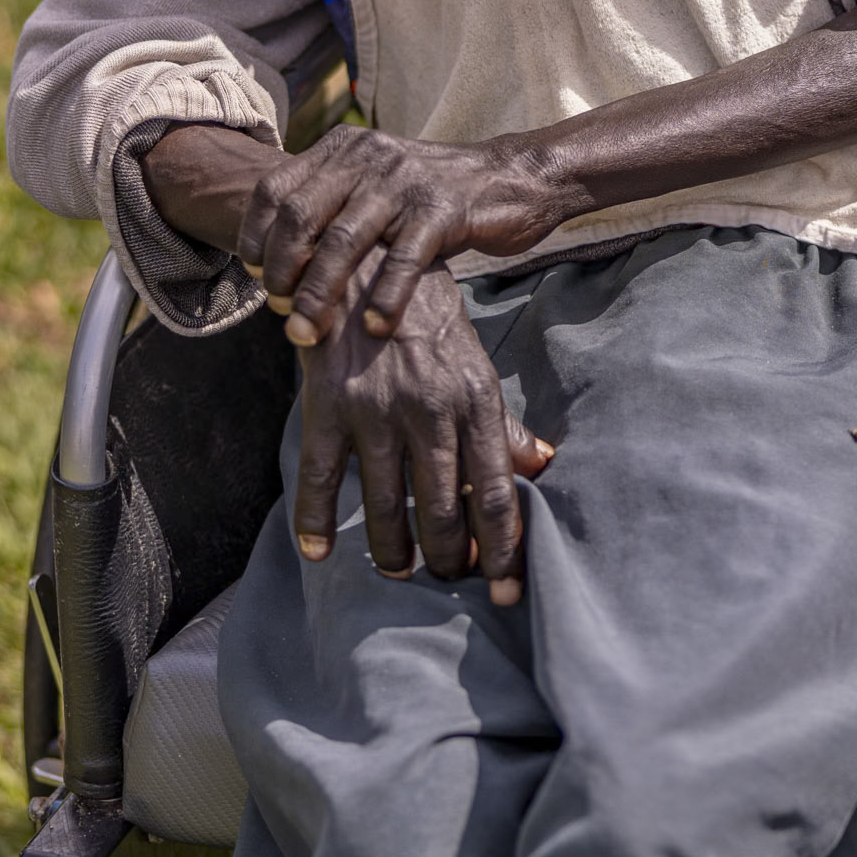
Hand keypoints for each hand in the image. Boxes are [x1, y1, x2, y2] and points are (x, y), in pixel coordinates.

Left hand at [239, 124, 568, 344]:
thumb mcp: (374, 187)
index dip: (255, 236)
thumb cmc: (430, 197)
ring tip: (309, 334)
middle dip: (282, 272)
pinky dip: (386, 297)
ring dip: (320, 293)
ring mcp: (405, 180)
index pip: (275, 188)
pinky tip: (375, 328)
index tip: (254, 277)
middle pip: (302, 216)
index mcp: (343, 148)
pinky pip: (404, 257)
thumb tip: (273, 264)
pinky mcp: (444, 207)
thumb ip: (331, 208)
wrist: (510, 178)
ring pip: (344, 240)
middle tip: (281, 315)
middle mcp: (368, 156)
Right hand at [295, 259, 552, 604]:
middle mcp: (430, 410)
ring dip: (394, 552)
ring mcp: (375, 410)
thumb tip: (541, 464)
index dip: (504, 551)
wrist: (367, 263)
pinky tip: (318, 553)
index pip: (497, 493)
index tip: (507, 593)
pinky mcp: (328, 406)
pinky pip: (320, 478)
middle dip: (449, 559)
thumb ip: (503, 424)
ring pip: (387, 506)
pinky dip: (314, 523)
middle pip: (444, 511)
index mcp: (475, 401)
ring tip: (400, 569)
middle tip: (448, 577)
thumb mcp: (475, 367)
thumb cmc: (429, 325)